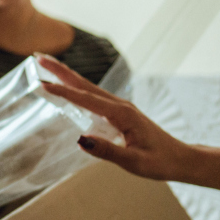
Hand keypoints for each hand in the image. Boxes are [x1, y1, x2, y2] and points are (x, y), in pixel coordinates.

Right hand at [37, 54, 196, 182]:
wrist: (181, 159)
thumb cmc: (160, 162)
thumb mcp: (134, 162)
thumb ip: (107, 151)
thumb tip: (80, 140)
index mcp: (122, 114)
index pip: (85, 100)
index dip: (62, 92)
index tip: (41, 84)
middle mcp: (120, 105)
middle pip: (84, 84)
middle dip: (60, 70)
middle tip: (38, 58)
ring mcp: (120, 107)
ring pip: (88, 87)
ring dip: (66, 76)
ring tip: (46, 66)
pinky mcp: (120, 113)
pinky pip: (93, 96)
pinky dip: (76, 87)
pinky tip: (68, 87)